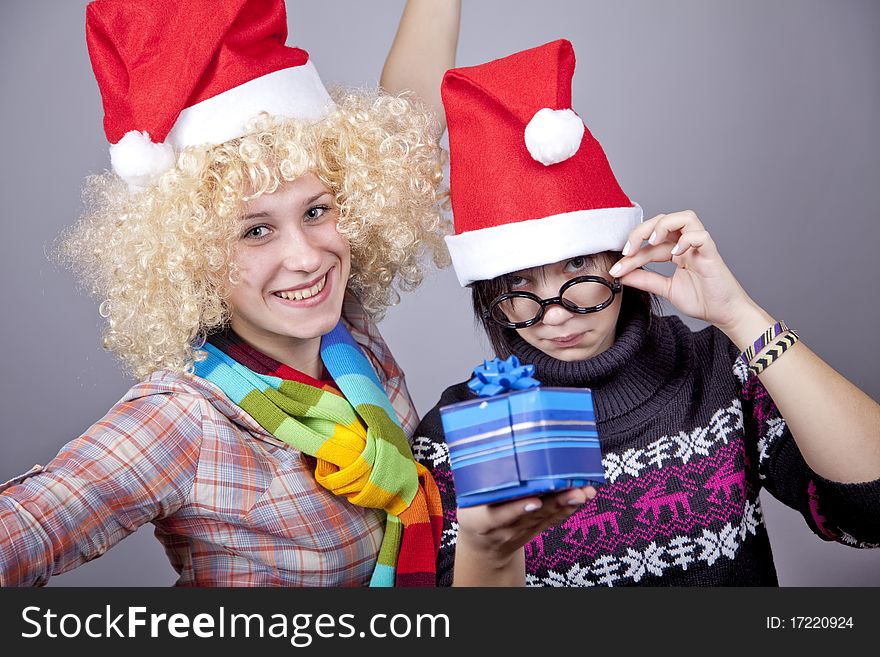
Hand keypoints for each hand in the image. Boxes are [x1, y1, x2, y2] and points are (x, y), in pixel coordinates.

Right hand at [456, 485, 596, 570]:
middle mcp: (505, 528)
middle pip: (533, 515)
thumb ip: (477, 477)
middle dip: (556, 502)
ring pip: (548, 517)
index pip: (499, 516)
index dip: (517, 509)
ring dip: (568, 503)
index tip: (534, 500)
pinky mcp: (537, 529)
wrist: (483, 545)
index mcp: (482, 520)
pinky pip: (555, 519)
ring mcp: (523, 530)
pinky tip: (584, 495)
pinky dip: (570, 507)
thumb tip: (489, 441)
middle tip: (575, 491)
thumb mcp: (467, 498)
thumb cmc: (474, 509)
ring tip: (585, 491)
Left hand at [608, 210, 755, 332]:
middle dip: (642, 231)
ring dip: (664, 225)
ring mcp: (700, 247)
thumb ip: (645, 280)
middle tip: (628, 250)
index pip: (650, 244)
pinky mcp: (712, 254)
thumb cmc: (702, 300)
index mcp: (676, 251)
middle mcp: (687, 245)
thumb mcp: (666, 289)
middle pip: (664, 220)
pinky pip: (701, 236)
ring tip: (652, 242)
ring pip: (685, 217)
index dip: (631, 254)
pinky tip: (676, 253)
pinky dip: (686, 239)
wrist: (725, 314)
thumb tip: (621, 275)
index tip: (615, 269)